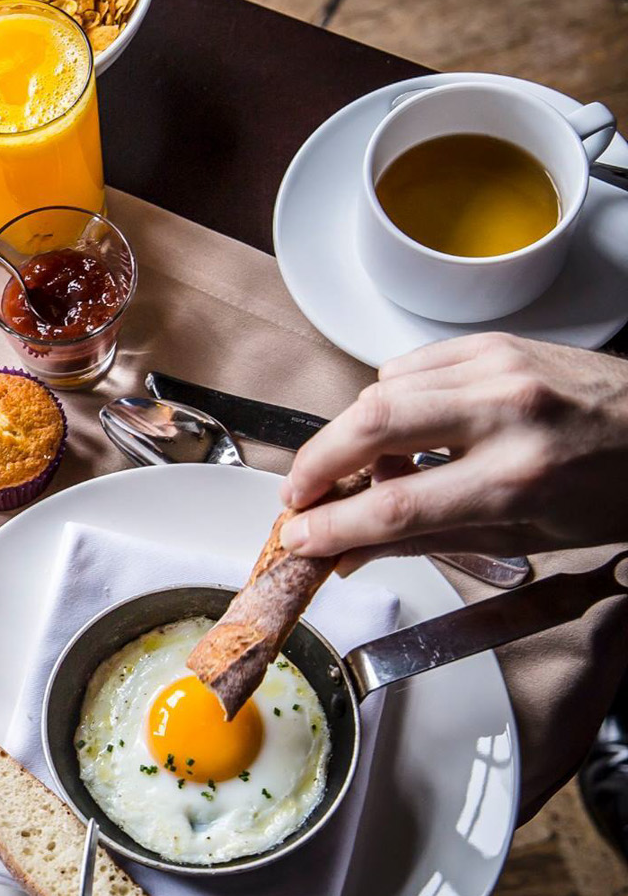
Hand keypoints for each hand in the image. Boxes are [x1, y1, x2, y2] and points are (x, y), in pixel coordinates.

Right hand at [282, 334, 627, 563]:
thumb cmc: (613, 492)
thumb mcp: (529, 538)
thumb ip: (428, 541)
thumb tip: (349, 552)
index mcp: (519, 480)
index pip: (395, 506)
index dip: (332, 526)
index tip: (298, 538)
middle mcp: (506, 414)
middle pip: (370, 427)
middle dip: (316, 465)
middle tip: (298, 497)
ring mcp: (498, 368)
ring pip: (380, 390)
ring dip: (350, 434)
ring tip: (359, 470)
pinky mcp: (494, 343)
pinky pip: (409, 365)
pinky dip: (388, 399)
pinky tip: (404, 427)